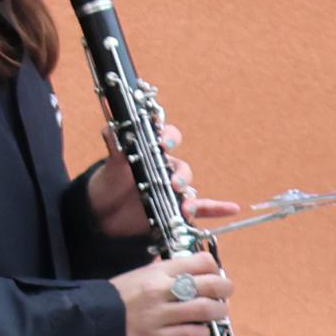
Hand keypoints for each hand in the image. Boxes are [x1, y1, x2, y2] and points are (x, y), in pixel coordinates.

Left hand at [86, 123, 240, 240]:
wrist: (103, 211)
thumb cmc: (110, 181)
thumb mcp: (111, 164)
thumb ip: (115, 144)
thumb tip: (110, 124)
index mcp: (151, 151)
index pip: (166, 137)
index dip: (169, 136)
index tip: (164, 142)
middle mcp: (165, 169)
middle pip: (182, 167)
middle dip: (181, 175)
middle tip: (174, 183)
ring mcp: (171, 189)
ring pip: (188, 189)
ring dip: (189, 197)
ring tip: (184, 208)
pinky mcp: (175, 208)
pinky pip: (201, 208)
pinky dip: (217, 209)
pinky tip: (232, 208)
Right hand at [115, 257, 231, 335]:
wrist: (89, 323)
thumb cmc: (114, 298)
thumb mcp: (138, 276)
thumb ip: (164, 275)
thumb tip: (192, 275)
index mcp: (156, 272)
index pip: (200, 262)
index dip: (213, 268)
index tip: (213, 275)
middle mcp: (161, 290)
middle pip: (210, 285)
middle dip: (224, 289)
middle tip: (224, 294)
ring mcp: (160, 315)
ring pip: (205, 310)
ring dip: (218, 312)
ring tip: (216, 314)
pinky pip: (192, 334)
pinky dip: (202, 333)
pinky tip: (199, 331)